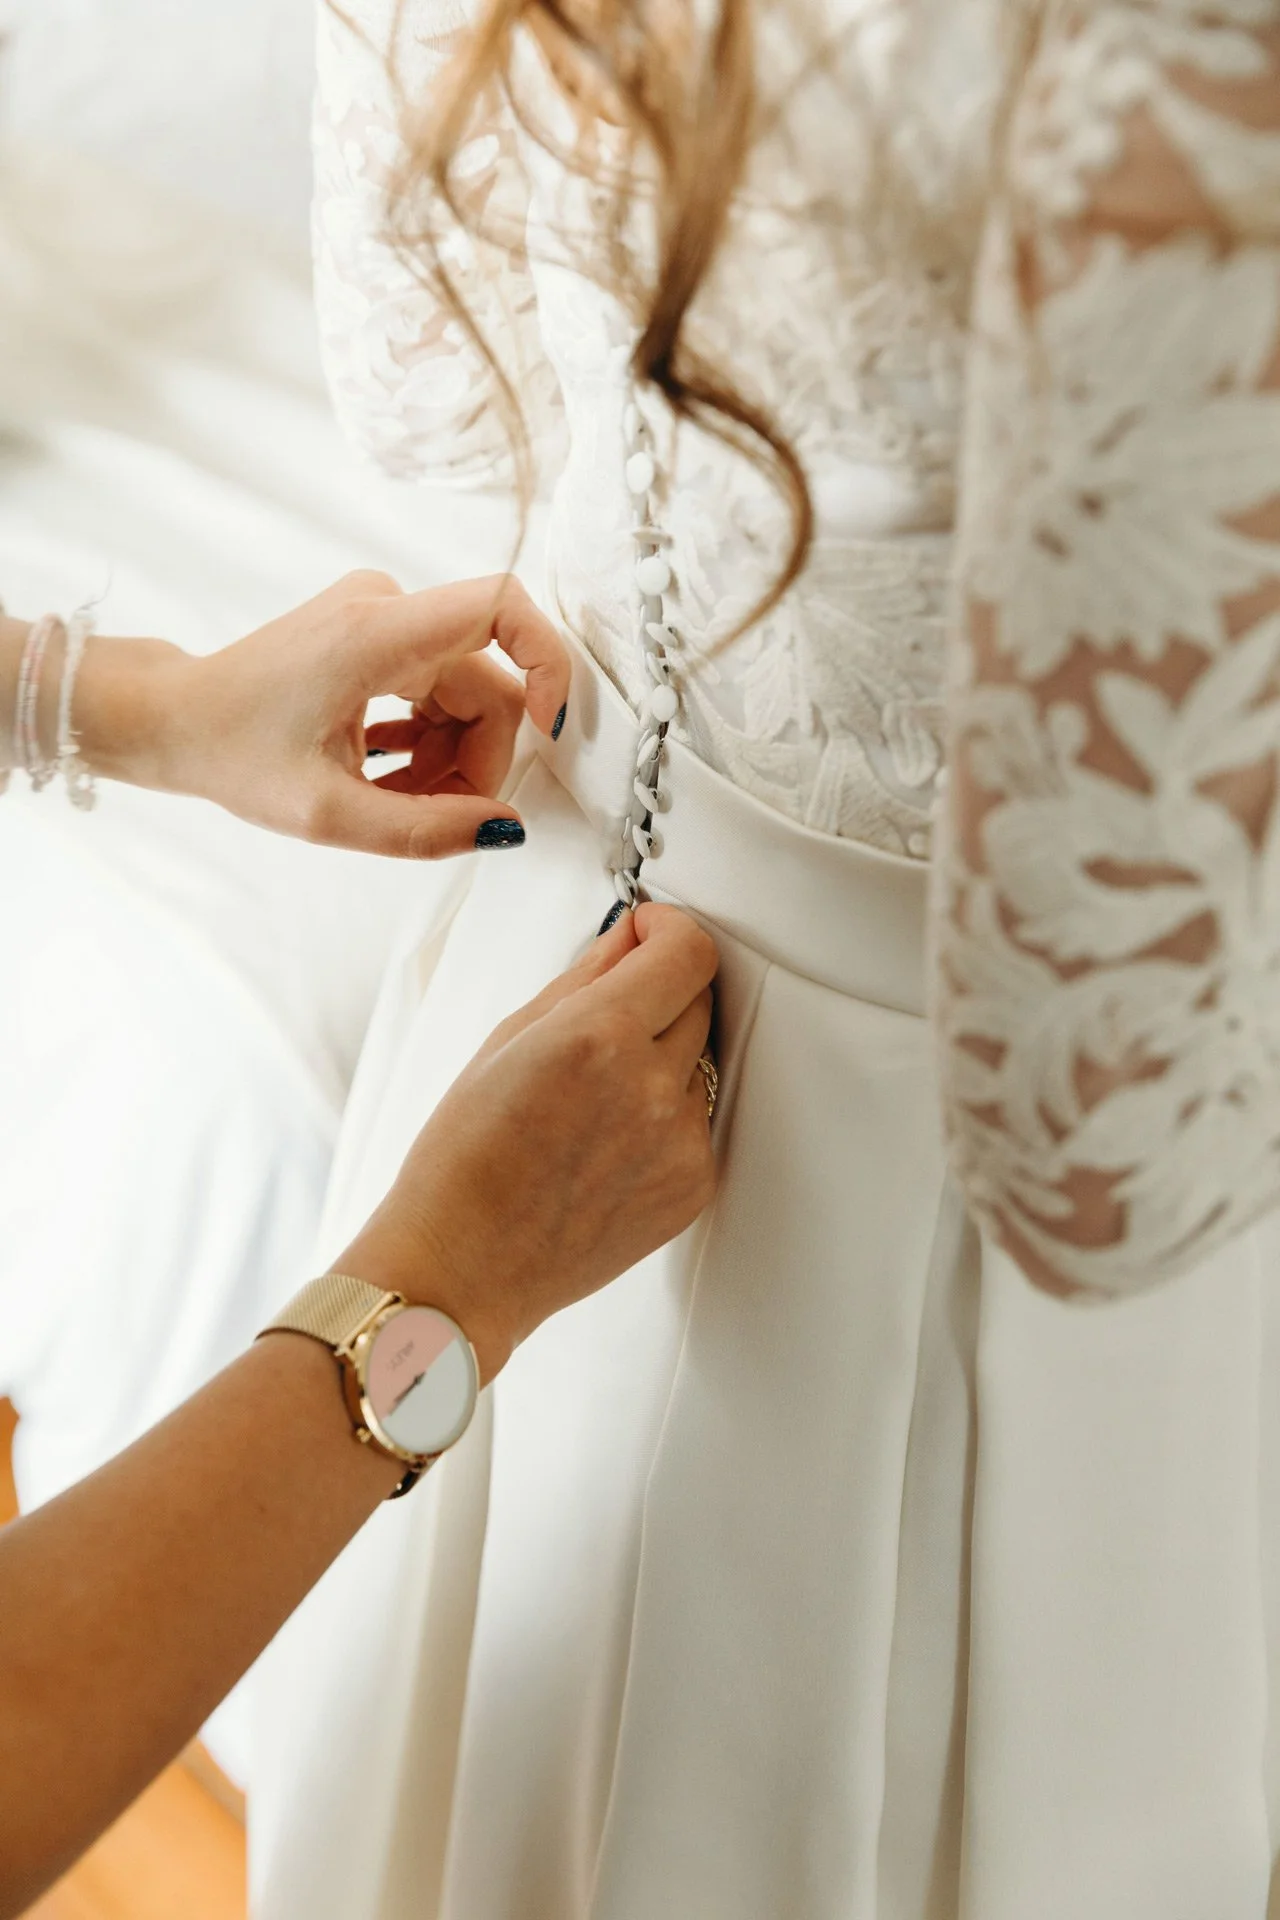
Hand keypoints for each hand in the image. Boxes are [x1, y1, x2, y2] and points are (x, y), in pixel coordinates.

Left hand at [73, 571, 569, 857]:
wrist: (172, 719)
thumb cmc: (231, 753)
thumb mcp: (326, 814)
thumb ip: (423, 830)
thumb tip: (504, 829)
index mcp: (377, 633)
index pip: (502, 603)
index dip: (547, 661)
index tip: (549, 729)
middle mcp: (387, 608)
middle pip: (489, 681)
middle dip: (479, 757)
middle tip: (440, 816)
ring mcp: (382, 616)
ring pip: (467, 691)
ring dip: (450, 756)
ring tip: (397, 800)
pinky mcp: (378, 632)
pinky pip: (440, 687)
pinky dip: (429, 739)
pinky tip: (387, 774)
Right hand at [340, 903, 719, 1382]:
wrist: (465, 1266)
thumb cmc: (463, 1161)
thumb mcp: (507, 1041)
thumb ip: (583, 979)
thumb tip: (628, 939)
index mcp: (599, 1038)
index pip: (687, 951)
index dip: (668, 930)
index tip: (648, 934)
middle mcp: (652, 1088)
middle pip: (700, 998)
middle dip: (661, 989)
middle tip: (609, 1014)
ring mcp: (681, 1142)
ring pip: (700, 1060)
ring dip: (664, 1056)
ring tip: (593, 1095)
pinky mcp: (694, 1185)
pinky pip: (698, 1119)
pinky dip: (665, 1114)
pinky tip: (606, 1139)